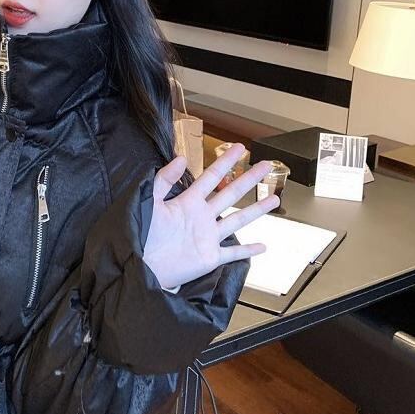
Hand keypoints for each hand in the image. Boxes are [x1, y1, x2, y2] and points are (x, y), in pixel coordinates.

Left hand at [142, 144, 278, 292]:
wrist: (140, 265)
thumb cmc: (141, 235)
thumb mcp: (150, 202)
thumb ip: (164, 180)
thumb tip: (181, 158)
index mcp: (188, 202)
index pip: (211, 177)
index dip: (225, 162)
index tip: (239, 148)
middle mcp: (202, 217)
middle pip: (231, 193)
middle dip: (249, 179)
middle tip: (265, 165)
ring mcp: (208, 237)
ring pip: (238, 220)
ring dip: (257, 210)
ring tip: (274, 198)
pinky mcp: (210, 257)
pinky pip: (233, 253)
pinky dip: (248, 251)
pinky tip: (262, 247)